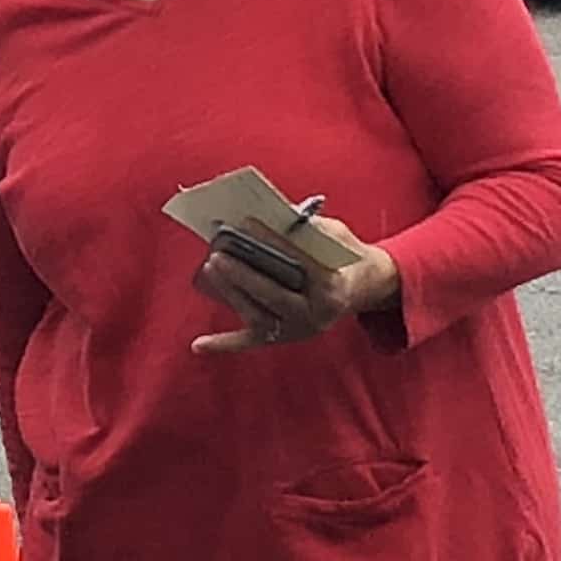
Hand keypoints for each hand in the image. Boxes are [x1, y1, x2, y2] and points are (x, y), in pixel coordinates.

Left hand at [193, 241, 398, 351]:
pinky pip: (249, 342)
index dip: (273, 242)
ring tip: (211, 266)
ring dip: (232, 293)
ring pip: (258, 316)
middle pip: (274, 295)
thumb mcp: (334, 236)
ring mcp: (297, 330)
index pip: (300, 264)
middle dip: (244, 274)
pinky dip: (223, 344)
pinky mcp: (281, 338)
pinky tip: (198, 345)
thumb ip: (307, 229)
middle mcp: (315, 315)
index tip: (247, 223)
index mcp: (333, 287)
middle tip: (219, 253)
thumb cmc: (341, 255)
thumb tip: (270, 215)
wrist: (361, 287)